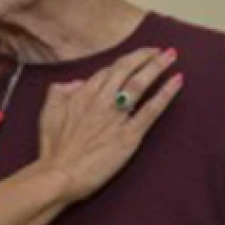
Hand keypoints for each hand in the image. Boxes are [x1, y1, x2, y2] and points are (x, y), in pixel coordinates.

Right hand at [37, 47, 182, 203]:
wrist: (60, 175)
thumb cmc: (53, 149)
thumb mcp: (47, 115)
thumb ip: (58, 94)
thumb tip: (72, 83)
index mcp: (82, 95)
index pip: (107, 71)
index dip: (124, 61)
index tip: (136, 57)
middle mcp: (101, 101)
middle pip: (126, 70)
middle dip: (145, 56)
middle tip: (161, 50)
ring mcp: (116, 117)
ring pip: (139, 84)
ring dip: (156, 66)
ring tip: (171, 56)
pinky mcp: (129, 135)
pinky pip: (151, 110)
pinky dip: (165, 94)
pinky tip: (177, 81)